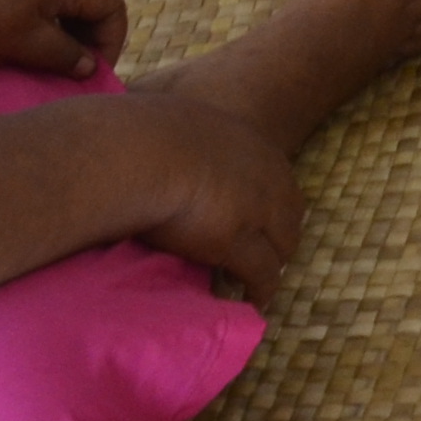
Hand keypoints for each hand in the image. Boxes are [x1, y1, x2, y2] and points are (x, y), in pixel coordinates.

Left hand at [0, 0, 126, 77]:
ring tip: (41, 71)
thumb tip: (90, 66)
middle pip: (88, 8)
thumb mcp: (22, 42)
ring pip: (59, 12)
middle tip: (68, 79)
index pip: (112, 7)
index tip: (91, 76)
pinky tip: (14, 53)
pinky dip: (36, 33)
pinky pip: (35, 10)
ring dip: (59, 41)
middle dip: (85, 44)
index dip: (111, 43)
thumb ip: (62, 55)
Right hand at [114, 89, 305, 291]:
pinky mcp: (237, 240)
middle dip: (279, 230)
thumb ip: (162, 128)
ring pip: (282, 242)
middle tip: (265, 251)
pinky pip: (261, 272)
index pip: (270, 171)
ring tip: (261, 281)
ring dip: (272, 261)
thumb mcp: (160, 117)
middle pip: (289, 207)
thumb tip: (133, 118)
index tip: (250, 214)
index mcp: (243, 137)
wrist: (135, 149)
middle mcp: (263, 170)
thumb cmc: (132, 130)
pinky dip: (261, 289)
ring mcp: (255, 205)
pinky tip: (255, 302)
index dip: (263, 197)